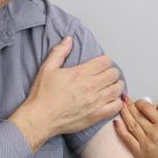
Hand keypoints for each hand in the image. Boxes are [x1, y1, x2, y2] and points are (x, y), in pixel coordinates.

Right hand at [10, 36, 123, 150]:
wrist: (40, 119)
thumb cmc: (42, 95)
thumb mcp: (47, 68)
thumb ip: (59, 52)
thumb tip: (69, 39)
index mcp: (80, 73)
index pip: (105, 61)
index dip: (105, 61)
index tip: (101, 64)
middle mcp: (91, 86)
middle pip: (114, 74)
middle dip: (112, 72)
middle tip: (107, 74)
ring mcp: (95, 102)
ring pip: (117, 89)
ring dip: (117, 85)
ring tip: (112, 85)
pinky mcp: (96, 115)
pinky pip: (116, 106)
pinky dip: (117, 102)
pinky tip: (112, 100)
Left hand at [114, 96, 157, 157]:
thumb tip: (147, 112)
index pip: (147, 108)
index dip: (139, 102)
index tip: (136, 101)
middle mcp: (153, 133)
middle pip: (137, 115)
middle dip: (129, 105)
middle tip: (124, 100)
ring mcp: (145, 143)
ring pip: (131, 124)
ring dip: (124, 114)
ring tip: (120, 107)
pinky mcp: (139, 153)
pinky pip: (127, 139)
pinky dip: (120, 130)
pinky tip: (116, 122)